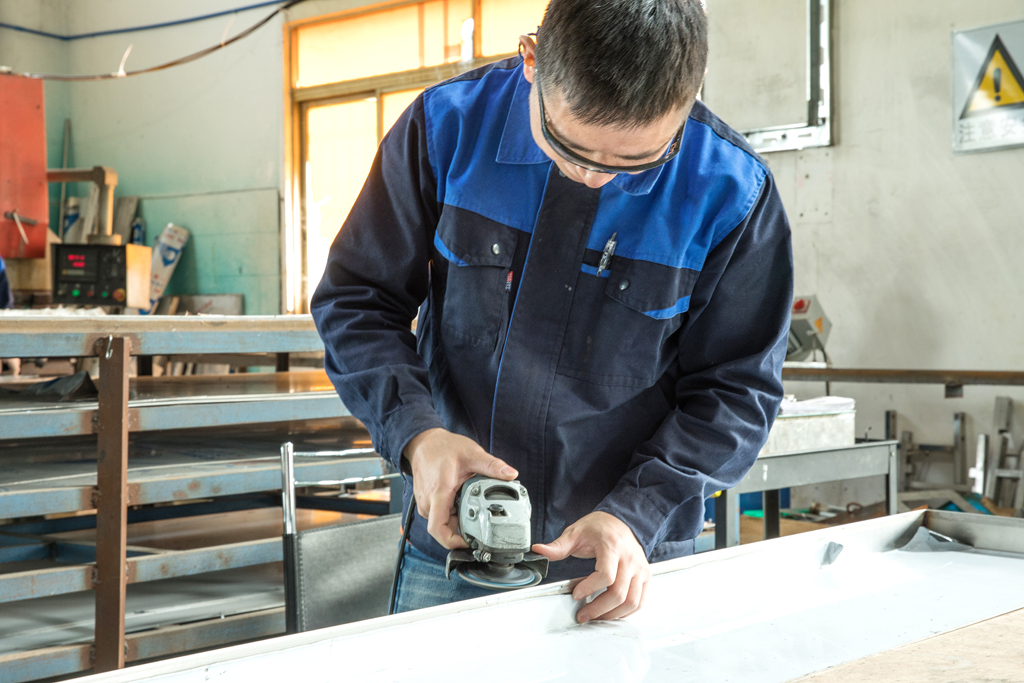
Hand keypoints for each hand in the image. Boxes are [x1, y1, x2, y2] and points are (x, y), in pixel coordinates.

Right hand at [403, 428, 517, 549]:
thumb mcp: (472, 454)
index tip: (469, 543)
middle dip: (463, 530)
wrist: (423, 442)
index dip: (453, 542)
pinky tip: (464, 504)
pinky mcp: (428, 503)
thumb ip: (492, 465)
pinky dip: (454, 514)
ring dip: (459, 521)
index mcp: (438, 493)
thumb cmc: (442, 447)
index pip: (438, 529)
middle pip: (444, 529)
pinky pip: (441, 515)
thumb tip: (510, 474)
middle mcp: (429, 502)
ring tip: (474, 509)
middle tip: (482, 523)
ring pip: (444, 523)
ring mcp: (426, 503)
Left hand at [533, 512, 649, 622]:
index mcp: (612, 546)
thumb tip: (539, 551)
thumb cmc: (600, 527)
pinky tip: (612, 612)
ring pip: (632, 601)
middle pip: (619, 593)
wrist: (621, 520)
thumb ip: (558, 546)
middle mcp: (630, 558)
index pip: (606, 575)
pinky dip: (626, 612)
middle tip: (583, 614)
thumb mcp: (576, 532)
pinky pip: (640, 601)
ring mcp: (640, 568)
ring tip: (596, 616)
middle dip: (599, 609)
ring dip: (612, 614)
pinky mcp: (644, 576)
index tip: (576, 594)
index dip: (590, 588)